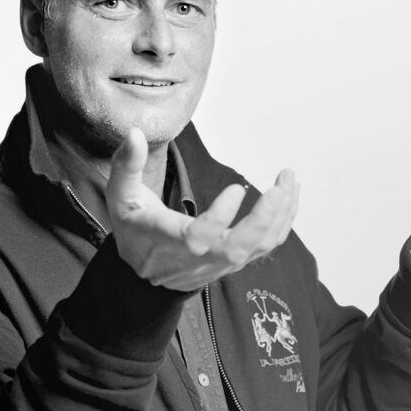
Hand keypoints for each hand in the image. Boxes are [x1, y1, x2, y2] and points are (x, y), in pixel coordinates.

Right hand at [104, 128, 299, 291]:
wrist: (142, 278)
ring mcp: (220, 262)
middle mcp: (198, 256)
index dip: (220, 217)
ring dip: (281, 215)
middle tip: (282, 184)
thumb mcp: (121, 197)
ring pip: (258, 247)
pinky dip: (283, 222)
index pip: (198, 236)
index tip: (237, 188)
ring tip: (290, 179)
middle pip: (237, 247)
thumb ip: (126, 165)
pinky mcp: (234, 261)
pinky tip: (289, 195)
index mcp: (168, 239)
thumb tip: (135, 132)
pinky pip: (265, 246)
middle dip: (264, 218)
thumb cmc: (133, 232)